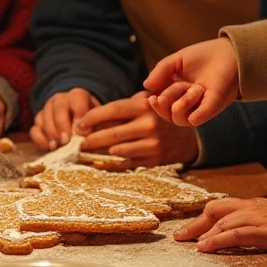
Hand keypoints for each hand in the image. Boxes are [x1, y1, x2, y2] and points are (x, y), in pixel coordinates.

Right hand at [29, 88, 98, 149]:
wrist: (78, 120)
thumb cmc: (91, 122)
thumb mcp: (97, 120)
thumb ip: (94, 126)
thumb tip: (84, 134)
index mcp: (77, 96)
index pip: (77, 100)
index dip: (79, 115)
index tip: (82, 132)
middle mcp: (60, 99)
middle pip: (58, 108)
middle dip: (61, 125)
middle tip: (66, 141)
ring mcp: (46, 109)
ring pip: (43, 117)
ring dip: (50, 133)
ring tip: (56, 146)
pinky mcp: (38, 121)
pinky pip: (34, 129)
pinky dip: (40, 139)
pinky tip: (48, 147)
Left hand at [73, 92, 197, 167]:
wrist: (187, 135)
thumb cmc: (156, 115)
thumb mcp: (142, 103)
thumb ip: (119, 110)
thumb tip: (86, 122)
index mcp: (145, 106)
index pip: (112, 110)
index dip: (91, 118)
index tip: (79, 125)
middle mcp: (149, 125)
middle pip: (111, 134)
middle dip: (91, 139)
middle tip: (79, 142)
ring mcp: (152, 145)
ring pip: (117, 150)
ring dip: (99, 151)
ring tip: (88, 150)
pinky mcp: (154, 160)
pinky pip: (126, 162)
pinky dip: (111, 162)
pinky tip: (102, 159)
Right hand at [143, 37, 240, 126]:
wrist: (229, 52)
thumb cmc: (203, 56)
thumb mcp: (176, 61)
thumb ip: (160, 71)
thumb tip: (146, 86)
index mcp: (176, 93)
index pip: (161, 106)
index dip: (155, 104)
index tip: (151, 97)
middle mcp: (187, 103)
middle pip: (168, 114)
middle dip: (163, 106)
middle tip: (161, 98)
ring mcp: (201, 106)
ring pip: (182, 119)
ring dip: (180, 106)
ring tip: (191, 88)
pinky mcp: (214, 105)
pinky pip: (202, 117)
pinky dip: (195, 117)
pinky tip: (192, 115)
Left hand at [174, 197, 266, 252]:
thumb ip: (257, 220)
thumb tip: (241, 230)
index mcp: (252, 205)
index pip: (219, 207)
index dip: (201, 218)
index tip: (187, 230)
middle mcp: (251, 209)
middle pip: (215, 211)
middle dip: (195, 224)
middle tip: (179, 237)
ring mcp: (257, 219)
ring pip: (222, 222)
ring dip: (203, 233)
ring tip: (189, 244)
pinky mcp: (266, 232)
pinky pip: (236, 234)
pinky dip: (218, 240)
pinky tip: (206, 247)